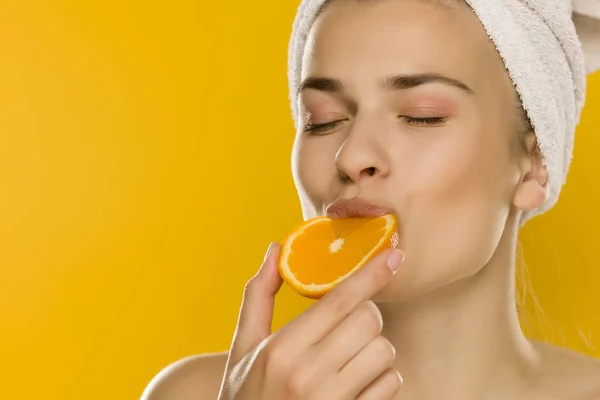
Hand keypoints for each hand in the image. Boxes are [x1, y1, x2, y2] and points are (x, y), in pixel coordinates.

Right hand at [218, 242, 404, 399]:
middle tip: (348, 325)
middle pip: (369, 320)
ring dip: (374, 348)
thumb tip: (275, 249)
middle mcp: (308, 375)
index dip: (371, 274)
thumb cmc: (247, 393)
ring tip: (350, 358)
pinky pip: (391, 384)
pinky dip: (381, 378)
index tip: (394, 256)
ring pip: (384, 351)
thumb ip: (258, 295)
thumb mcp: (244, 346)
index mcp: (282, 349)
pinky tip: (357, 383)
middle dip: (365, 316)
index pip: (339, 300)